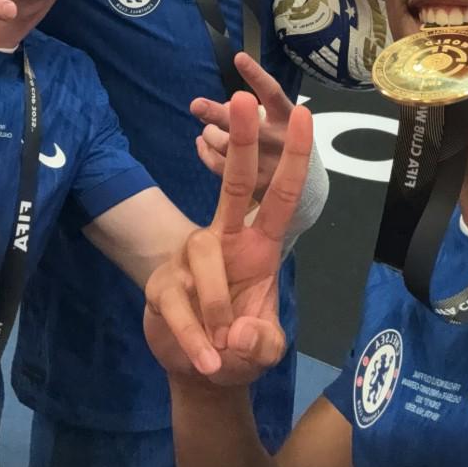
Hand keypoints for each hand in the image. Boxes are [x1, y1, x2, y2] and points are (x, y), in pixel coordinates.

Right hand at [144, 89, 312, 385]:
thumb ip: (262, 343)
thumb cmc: (239, 345)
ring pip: (204, 254)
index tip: (304, 115)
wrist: (199, 369)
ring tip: (221, 348)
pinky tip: (204, 358)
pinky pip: (177, 305)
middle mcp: (226, 241)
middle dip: (241, 141)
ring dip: (216, 305)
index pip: (281, 196)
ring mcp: (191, 259)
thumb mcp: (263, 350)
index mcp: (260, 247)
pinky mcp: (163, 284)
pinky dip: (194, 337)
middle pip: (235, 183)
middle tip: (242, 96)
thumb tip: (239, 332)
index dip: (294, 158)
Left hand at [191, 52, 295, 197]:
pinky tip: (201, 143)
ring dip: (210, 133)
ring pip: (227, 146)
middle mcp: (278, 141)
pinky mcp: (254, 187)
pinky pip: (219, 166)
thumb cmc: (284, 141)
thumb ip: (254, 109)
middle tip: (196, 104)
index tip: (238, 58)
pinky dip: (205, 152)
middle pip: (245, 125)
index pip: (272, 93)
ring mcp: (266, 165)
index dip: (255, 75)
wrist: (304, 184)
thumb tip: (226, 103)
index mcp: (287, 118)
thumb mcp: (278, 119)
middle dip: (218, 114)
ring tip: (207, 129)